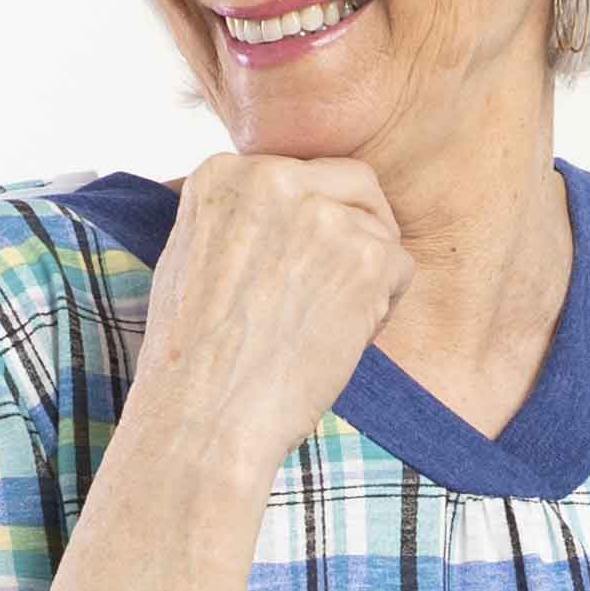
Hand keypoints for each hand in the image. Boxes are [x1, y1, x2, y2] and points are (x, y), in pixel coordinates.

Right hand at [130, 149, 415, 475]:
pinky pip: (400, 268)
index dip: (312, 220)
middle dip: (357, 231)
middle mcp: (272, 178)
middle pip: (353, 183)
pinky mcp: (364, 258)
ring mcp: (322, 215)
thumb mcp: (189, 258)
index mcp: (222, 173)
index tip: (298, 265)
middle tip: (338, 287)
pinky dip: (383, 307)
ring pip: (378, 230)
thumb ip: (237, 219)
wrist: (203, 417)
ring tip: (324, 326)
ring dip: (366, 277)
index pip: (299, 173)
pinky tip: (341, 340)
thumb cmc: (191, 359)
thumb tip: (280, 214)